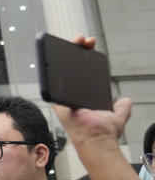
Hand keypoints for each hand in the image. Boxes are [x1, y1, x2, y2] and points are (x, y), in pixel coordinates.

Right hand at [52, 36, 151, 179]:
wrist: (97, 139)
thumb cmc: (103, 131)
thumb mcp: (117, 115)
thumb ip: (122, 108)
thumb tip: (126, 100)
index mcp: (82, 94)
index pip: (81, 70)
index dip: (84, 57)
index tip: (91, 45)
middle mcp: (70, 93)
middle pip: (70, 67)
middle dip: (76, 49)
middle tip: (84, 40)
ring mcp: (62, 96)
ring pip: (60, 71)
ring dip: (65, 54)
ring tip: (76, 41)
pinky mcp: (56, 100)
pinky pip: (52, 82)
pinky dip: (52, 68)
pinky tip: (58, 55)